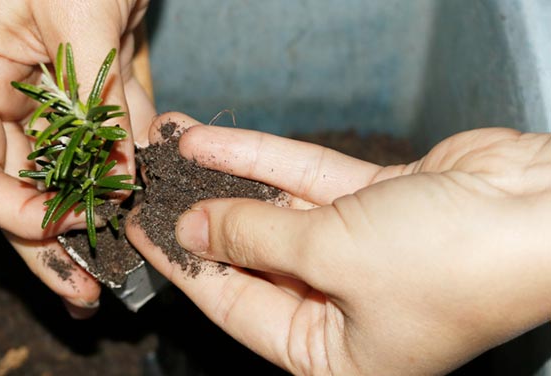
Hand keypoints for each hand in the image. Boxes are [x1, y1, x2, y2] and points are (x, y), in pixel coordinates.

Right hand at [0, 0, 154, 317]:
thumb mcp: (81, 9)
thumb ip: (98, 95)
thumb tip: (124, 171)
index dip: (14, 211)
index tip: (74, 223)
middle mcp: (7, 94)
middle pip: (14, 190)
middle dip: (47, 243)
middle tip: (84, 290)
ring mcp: (53, 96)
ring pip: (60, 176)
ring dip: (87, 222)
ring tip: (116, 266)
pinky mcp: (95, 90)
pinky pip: (104, 145)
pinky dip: (122, 174)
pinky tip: (143, 205)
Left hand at [127, 112, 550, 373]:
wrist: (548, 211)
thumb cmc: (454, 265)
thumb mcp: (331, 256)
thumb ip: (255, 238)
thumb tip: (194, 228)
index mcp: (332, 357)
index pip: (234, 307)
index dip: (182, 266)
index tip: (141, 231)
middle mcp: (343, 310)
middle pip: (251, 257)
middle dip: (201, 214)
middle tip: (151, 184)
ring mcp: (361, 253)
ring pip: (275, 213)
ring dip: (224, 179)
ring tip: (172, 149)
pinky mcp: (378, 205)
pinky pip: (306, 182)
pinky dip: (262, 161)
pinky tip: (213, 140)